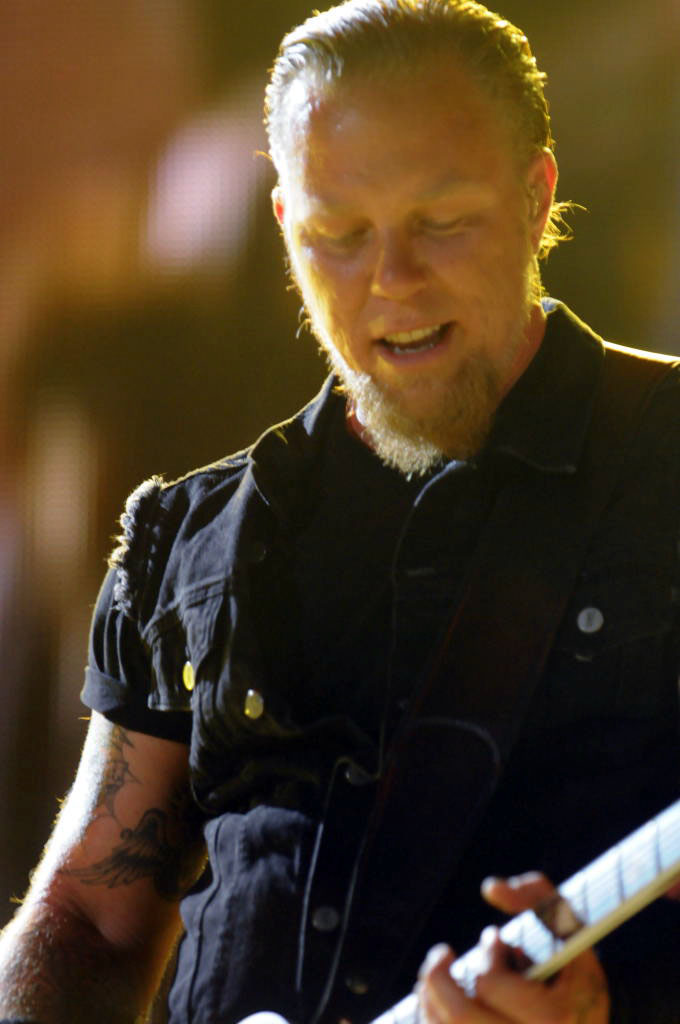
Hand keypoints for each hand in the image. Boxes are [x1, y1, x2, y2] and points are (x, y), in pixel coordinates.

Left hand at [418, 873, 609, 1022]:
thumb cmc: (578, 976)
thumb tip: (491, 889)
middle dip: (438, 978)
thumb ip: (537, 896)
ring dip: (428, 1001)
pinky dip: (433, 1022)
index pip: (493, 984)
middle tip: (441, 955)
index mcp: (555, 1019)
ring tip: (433, 976)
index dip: (487, 954)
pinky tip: (433, 1004)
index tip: (494, 938)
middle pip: (461, 1016)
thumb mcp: (573, 931)